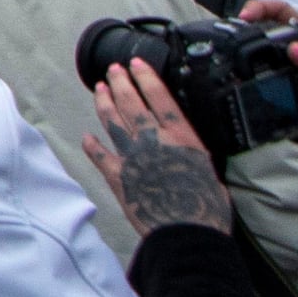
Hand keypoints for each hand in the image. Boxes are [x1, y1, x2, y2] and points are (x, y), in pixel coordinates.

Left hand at [84, 58, 232, 234]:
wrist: (187, 233)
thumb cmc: (207, 208)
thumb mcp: (210, 172)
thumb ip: (193, 156)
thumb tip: (189, 153)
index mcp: (181, 138)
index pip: (160, 97)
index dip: (146, 77)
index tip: (136, 63)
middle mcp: (154, 141)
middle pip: (131, 103)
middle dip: (121, 82)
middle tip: (112, 69)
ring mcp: (132, 156)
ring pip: (113, 121)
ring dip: (104, 102)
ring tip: (100, 88)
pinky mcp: (118, 176)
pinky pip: (99, 155)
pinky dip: (92, 145)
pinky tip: (87, 136)